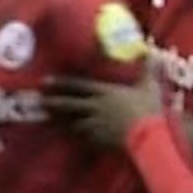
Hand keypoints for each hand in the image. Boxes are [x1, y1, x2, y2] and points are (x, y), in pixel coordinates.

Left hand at [42, 65, 162, 149]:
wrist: (148, 136)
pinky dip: (78, 137)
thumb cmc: (148, 109)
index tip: (45, 81)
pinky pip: (84, 138)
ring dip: (62, 122)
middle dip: (53, 102)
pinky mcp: (98, 140)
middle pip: (69, 104)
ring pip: (73, 122)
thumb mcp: (149, 87)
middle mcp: (96, 107)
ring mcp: (95, 125)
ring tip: (51, 121)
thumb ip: (148, 70)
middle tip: (40, 101)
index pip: (78, 86)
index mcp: (105, 92)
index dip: (61, 83)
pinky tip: (73, 138)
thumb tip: (152, 52)